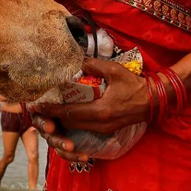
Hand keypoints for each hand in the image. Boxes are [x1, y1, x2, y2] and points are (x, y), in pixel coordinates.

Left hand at [28, 58, 151, 160]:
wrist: (153, 101)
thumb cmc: (134, 85)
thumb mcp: (114, 71)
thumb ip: (94, 65)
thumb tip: (77, 60)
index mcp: (100, 111)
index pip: (69, 112)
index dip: (51, 110)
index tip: (36, 106)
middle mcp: (100, 124)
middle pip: (69, 123)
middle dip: (54, 116)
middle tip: (41, 107)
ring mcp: (103, 129)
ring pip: (76, 127)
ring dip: (63, 119)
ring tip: (52, 108)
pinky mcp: (106, 130)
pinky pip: (84, 128)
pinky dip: (74, 121)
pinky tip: (69, 112)